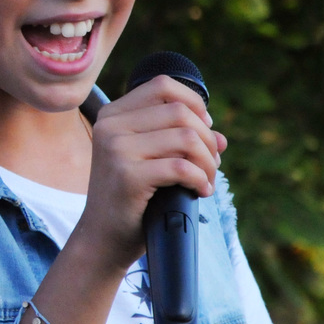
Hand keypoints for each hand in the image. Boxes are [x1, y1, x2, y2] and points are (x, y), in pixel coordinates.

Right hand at [79, 74, 226, 267]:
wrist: (103, 237)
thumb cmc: (130, 197)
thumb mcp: (148, 159)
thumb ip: (178, 140)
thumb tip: (220, 137)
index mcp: (112, 115)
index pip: (162, 85)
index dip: (194, 103)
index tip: (202, 130)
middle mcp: (110, 126)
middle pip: (180, 112)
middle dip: (207, 139)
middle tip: (209, 164)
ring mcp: (115, 149)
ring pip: (186, 138)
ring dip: (207, 162)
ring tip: (205, 179)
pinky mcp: (127, 175)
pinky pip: (182, 167)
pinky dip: (201, 179)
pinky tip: (200, 191)